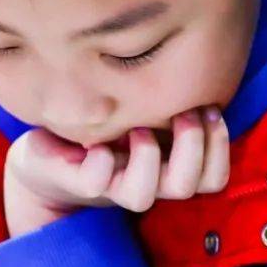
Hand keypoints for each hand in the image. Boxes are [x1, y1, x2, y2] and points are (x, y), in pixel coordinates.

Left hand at [4, 108, 229, 236]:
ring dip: (147, 159)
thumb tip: (205, 69)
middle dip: (193, 148)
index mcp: (165, 170)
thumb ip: (173, 103)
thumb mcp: (144, 111)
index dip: (220, 148)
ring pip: (141, 198)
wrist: (46, 154)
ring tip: (137, 128)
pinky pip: (94, 181)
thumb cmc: (103, 126)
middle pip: (187, 188)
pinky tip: (96, 143)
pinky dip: (100, 163)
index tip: (210, 108)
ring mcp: (108, 185)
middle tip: (182, 114)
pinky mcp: (74, 180)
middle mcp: (142, 183)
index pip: (213, 179)